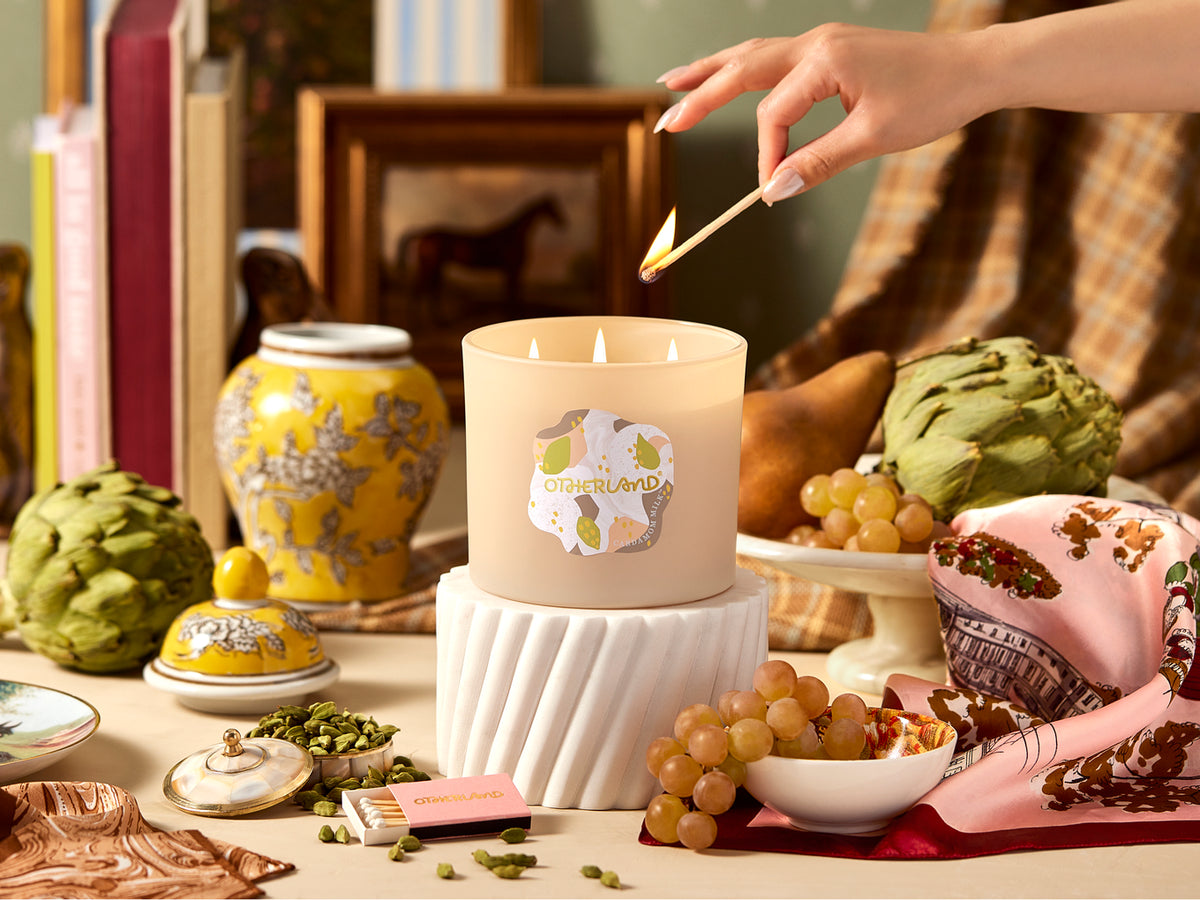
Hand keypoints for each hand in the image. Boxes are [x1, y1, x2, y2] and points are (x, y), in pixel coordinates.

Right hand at [656, 24, 990, 201]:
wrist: (975, 67)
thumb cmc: (933, 97)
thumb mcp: (874, 137)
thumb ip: (819, 162)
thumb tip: (775, 189)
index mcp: (825, 60)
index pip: (774, 114)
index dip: (767, 155)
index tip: (770, 190)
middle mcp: (817, 42)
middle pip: (743, 68)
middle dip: (702, 94)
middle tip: (668, 123)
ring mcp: (823, 41)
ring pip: (754, 55)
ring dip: (713, 71)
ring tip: (675, 83)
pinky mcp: (833, 49)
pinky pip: (775, 57)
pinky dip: (744, 68)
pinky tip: (730, 76)